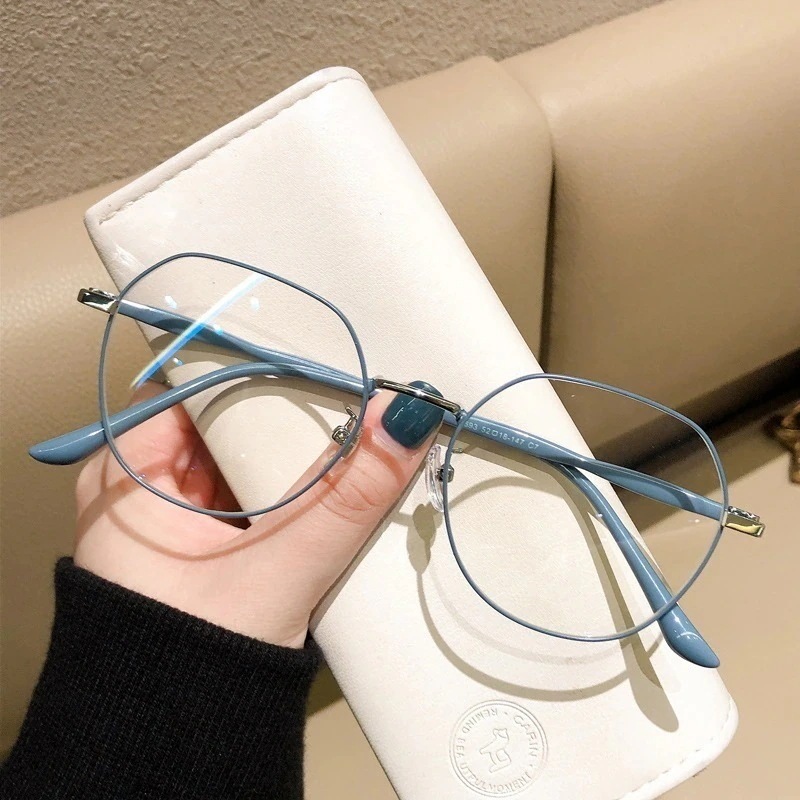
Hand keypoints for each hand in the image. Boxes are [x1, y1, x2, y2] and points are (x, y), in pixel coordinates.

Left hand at [74, 380, 443, 648]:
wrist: (177, 747)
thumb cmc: (196, 660)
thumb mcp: (282, 568)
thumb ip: (346, 495)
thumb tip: (402, 420)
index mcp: (125, 477)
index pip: (192, 385)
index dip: (255, 366)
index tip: (316, 357)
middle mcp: (136, 487)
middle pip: (219, 417)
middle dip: (282, 408)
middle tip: (345, 390)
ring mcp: (166, 514)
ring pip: (235, 453)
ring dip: (286, 446)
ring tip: (343, 422)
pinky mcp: (196, 539)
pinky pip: (242, 488)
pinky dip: (280, 481)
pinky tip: (322, 473)